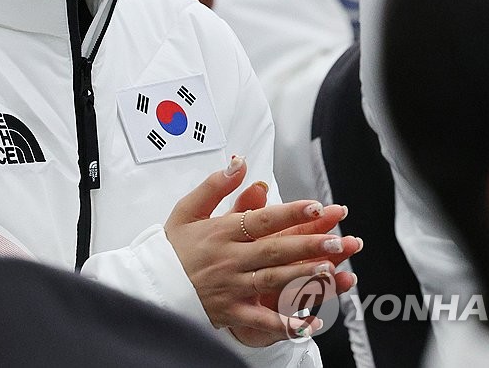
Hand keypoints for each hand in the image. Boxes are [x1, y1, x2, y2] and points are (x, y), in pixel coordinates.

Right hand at [163, 158, 361, 344]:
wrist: (152, 285)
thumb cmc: (172, 248)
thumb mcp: (187, 210)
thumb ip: (215, 185)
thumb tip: (239, 162)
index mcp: (221, 232)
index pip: (262, 219)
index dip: (291, 213)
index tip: (315, 207)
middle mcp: (229, 259)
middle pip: (274, 250)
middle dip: (308, 244)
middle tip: (337, 240)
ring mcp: (232, 287)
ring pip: (273, 280)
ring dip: (303, 276)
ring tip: (330, 269)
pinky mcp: (232, 312)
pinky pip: (263, 321)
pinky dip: (287, 324)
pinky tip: (311, 323)